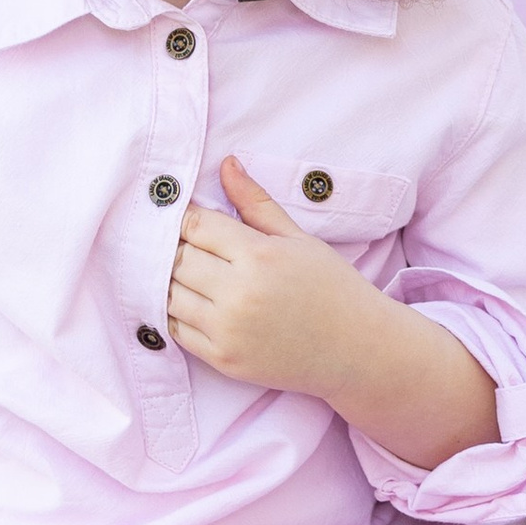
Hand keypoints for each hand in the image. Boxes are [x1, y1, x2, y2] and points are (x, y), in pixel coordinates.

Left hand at [170, 157, 400, 398]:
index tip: (189, 218)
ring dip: (171, 281)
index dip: (185, 218)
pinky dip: (177, 313)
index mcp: (259, 255)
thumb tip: (226, 165)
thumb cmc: (331, 287)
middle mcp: (239, 293)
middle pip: (177, 259)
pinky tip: (194, 302)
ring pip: (169, 295)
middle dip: (176, 248)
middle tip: (189, 246)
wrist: (356, 349)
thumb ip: (256, 203)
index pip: (195, 226)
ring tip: (191, 274)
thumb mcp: (298, 238)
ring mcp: (228, 330)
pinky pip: (177, 330)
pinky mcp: (223, 359)